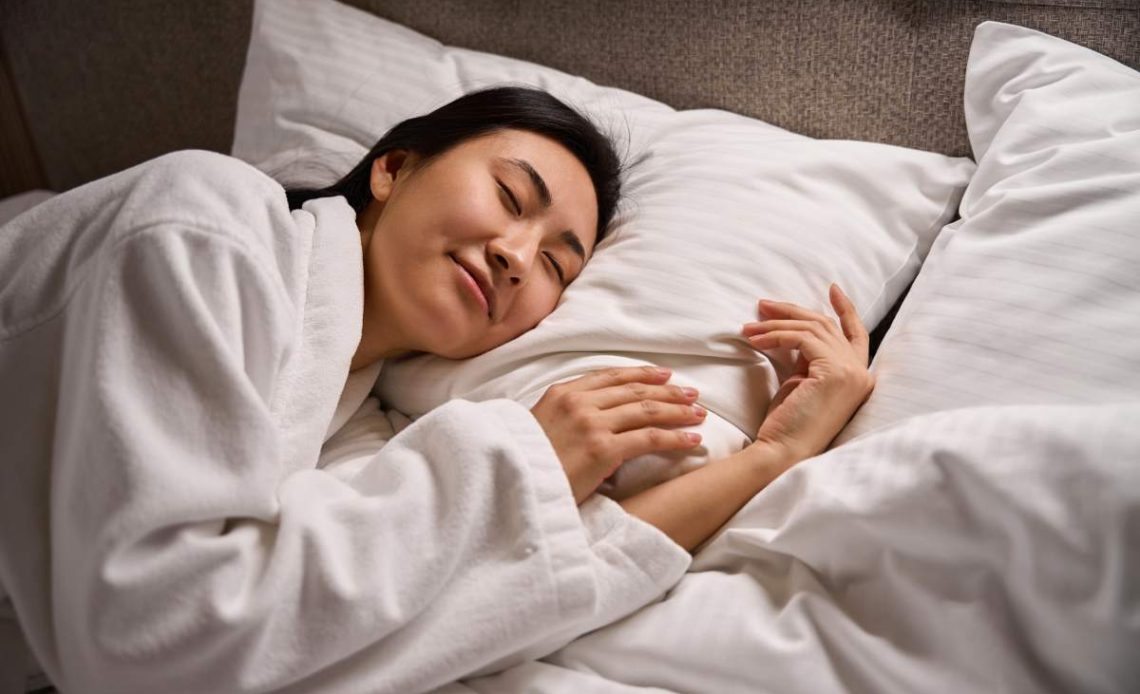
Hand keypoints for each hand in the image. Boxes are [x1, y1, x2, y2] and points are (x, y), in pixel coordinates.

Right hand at [530, 366, 706, 504]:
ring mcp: (591, 424)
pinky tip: (693, 439)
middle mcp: (578, 403)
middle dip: (667, 391)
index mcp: (561, 393)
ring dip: (677, 411)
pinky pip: (649, 438)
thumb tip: (592, 426)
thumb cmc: (524, 465)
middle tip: (691, 393)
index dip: (640, 374)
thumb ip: (564, 418)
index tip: (663, 376)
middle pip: (633, 390)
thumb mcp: (538, 429)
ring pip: (646, 410)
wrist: (508, 485)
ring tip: (699, 414)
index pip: (610, 377)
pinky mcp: (603, 449)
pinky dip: (675, 437)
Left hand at [741, 283, 874, 463]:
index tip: (832, 288)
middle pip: (827, 325)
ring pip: (812, 328)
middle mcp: (861, 373)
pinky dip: (775, 335)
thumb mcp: (802, 382)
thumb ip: (807, 358)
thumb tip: (793, 334)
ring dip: (776, 323)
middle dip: (792, 311)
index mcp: (858, 377)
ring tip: (748, 326)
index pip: (857, 334)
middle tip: (762, 305)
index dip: (845, 309)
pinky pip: (801, 338)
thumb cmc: (787, 424)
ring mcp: (852, 372)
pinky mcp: (835, 372)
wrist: (783, 452)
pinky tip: (755, 340)